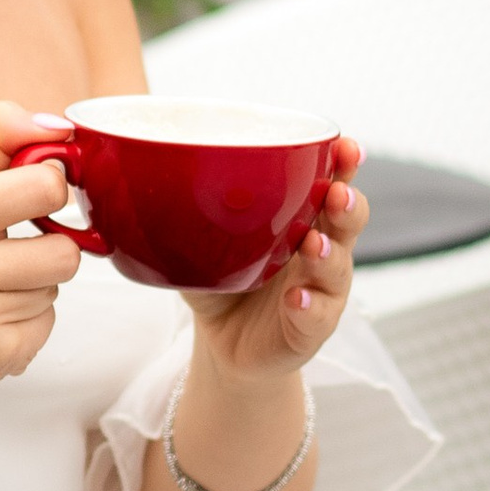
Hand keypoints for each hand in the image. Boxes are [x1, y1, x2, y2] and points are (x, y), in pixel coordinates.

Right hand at [0, 102, 81, 401]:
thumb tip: (59, 126)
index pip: (46, 187)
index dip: (48, 191)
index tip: (30, 200)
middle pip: (66, 252)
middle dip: (45, 251)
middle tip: (6, 255)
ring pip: (57, 290)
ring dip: (33, 288)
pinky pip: (47, 326)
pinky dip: (26, 323)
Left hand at [182, 135, 368, 384]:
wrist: (225, 343)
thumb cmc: (222, 282)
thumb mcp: (202, 243)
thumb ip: (186, 213)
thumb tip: (142, 175)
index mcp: (302, 219)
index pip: (332, 184)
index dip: (343, 165)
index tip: (345, 147)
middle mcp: (320, 250)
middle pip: (347, 221)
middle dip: (347, 203)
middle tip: (336, 193)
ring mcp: (320, 291)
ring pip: (338, 269)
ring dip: (328, 254)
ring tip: (313, 244)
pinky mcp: (310, 329)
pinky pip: (317, 318)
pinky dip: (308, 308)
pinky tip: (296, 299)